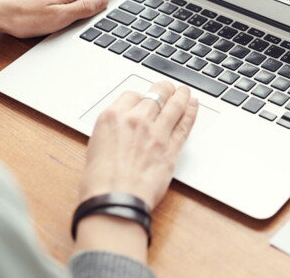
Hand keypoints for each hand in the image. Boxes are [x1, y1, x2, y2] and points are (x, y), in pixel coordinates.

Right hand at [79, 82, 197, 208]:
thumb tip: (122, 130)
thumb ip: (113, 132)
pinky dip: (191, 112)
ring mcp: (156, 132)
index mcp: (112, 117)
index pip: (132, 95)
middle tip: (167, 88)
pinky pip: (184, 124)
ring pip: (174, 104)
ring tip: (184, 91)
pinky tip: (193, 105)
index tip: (142, 100)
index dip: (139, 97)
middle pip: (156, 94)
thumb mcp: (96, 146)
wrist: (114, 201)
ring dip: (181, 95)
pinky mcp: (171, 148)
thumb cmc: (99, 181)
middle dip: (163, 89)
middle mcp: (136, 119)